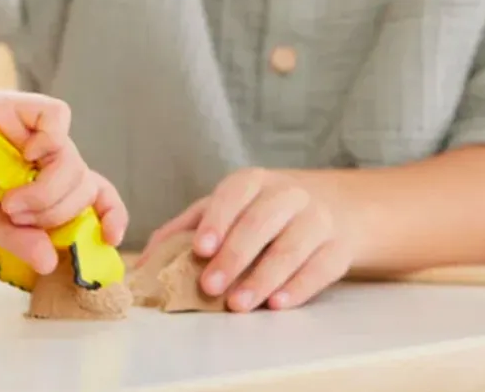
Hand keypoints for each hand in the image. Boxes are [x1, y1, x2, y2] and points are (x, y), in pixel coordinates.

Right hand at [0, 90, 127, 275]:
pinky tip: (28, 154)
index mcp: (43, 181)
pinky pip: (57, 117)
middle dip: (54, 211)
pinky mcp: (23, 105)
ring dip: (46, 191)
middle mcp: (45, 155)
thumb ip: (18, 238)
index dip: (109, 211)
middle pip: (83, 182)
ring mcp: (36, 129)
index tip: (108, 236)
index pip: (94, 192)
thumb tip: (50, 260)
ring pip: (72, 160)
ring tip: (10, 200)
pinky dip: (50, 140)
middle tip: (16, 215)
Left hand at [139, 169, 355, 310]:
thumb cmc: (265, 212)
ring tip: (238, 304)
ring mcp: (317, 219)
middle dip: (233, 256)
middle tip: (210, 286)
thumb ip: (188, 227)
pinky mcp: (338, 247)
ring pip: (290, 248)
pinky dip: (297, 287)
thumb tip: (146, 259)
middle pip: (260, 223)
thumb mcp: (229, 208)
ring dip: (262, 278)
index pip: (234, 195)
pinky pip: (319, 268)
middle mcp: (288, 194)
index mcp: (254, 181)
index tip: (200, 248)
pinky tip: (277, 304)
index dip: (217, 220)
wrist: (336, 208)